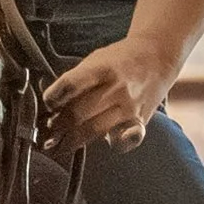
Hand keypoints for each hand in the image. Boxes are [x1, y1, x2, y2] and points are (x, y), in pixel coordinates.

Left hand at [42, 36, 172, 152]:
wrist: (157, 57)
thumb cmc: (120, 60)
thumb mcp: (96, 60)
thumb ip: (76, 80)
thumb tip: (51, 105)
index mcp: (102, 68)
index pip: (71, 85)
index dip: (53, 98)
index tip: (46, 105)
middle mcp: (116, 88)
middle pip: (79, 113)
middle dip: (57, 126)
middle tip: (46, 134)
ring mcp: (129, 107)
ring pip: (94, 130)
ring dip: (72, 141)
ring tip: (57, 146)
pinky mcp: (139, 121)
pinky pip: (125, 140)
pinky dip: (114, 145)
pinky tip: (103, 146)